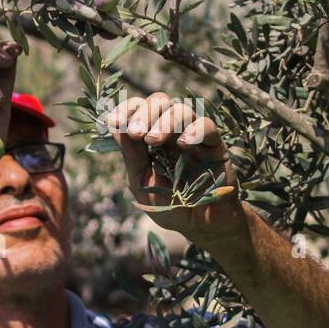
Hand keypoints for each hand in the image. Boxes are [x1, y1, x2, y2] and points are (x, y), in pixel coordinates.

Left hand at [105, 92, 244, 241]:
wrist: (200, 226)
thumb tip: (116, 127)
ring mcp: (193, 136)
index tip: (113, 122)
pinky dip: (194, 130)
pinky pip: (207, 126)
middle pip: (160, 101)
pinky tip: (183, 144)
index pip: (138, 110)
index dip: (126, 110)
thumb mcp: (142, 183)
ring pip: (182, 109)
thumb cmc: (170, 206)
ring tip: (153, 140)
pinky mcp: (215, 144)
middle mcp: (171, 131)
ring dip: (165, 121)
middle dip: (145, 113)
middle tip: (136, 133)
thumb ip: (132, 156)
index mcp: (150, 137)